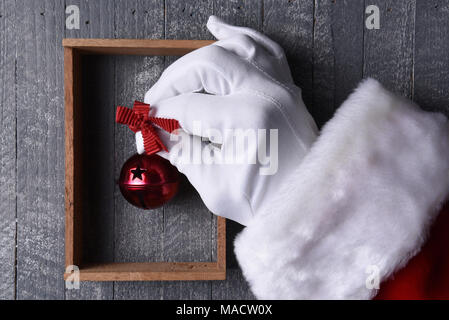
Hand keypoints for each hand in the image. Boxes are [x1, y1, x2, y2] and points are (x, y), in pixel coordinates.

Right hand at [136, 16, 317, 225]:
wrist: (306, 204)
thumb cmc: (266, 202)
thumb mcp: (214, 185)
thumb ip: (181, 152)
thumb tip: (155, 133)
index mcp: (248, 120)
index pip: (187, 107)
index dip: (159, 117)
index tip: (146, 127)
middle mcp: (266, 94)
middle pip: (206, 64)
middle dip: (173, 80)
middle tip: (156, 100)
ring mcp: (281, 87)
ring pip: (236, 46)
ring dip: (200, 53)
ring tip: (177, 71)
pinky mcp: (287, 89)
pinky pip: (265, 50)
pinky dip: (241, 35)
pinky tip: (220, 28)